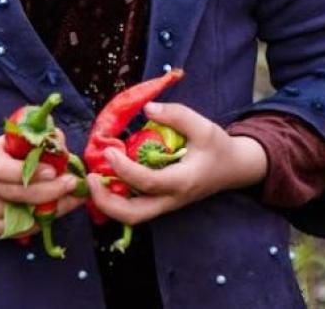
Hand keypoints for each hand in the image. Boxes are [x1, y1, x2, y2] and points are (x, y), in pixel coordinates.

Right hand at [0, 135, 81, 237]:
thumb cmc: (4, 155)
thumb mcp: (17, 141)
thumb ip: (39, 141)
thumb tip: (60, 146)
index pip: (3, 169)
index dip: (30, 172)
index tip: (54, 171)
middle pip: (16, 194)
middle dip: (49, 191)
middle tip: (72, 184)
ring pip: (20, 214)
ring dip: (50, 209)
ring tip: (71, 198)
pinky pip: (17, 230)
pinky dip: (39, 223)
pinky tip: (55, 211)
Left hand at [84, 101, 266, 224]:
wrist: (233, 169)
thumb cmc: (218, 148)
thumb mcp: (204, 127)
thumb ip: (177, 115)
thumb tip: (147, 109)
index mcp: (183, 182)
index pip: (148, 182)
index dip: (124, 169)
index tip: (109, 150)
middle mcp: (172, 199)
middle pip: (133, 215)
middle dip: (106, 202)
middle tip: (91, 179)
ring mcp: (165, 205)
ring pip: (131, 216)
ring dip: (108, 202)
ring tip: (94, 179)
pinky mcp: (161, 202)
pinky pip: (134, 207)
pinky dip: (116, 198)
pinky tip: (107, 178)